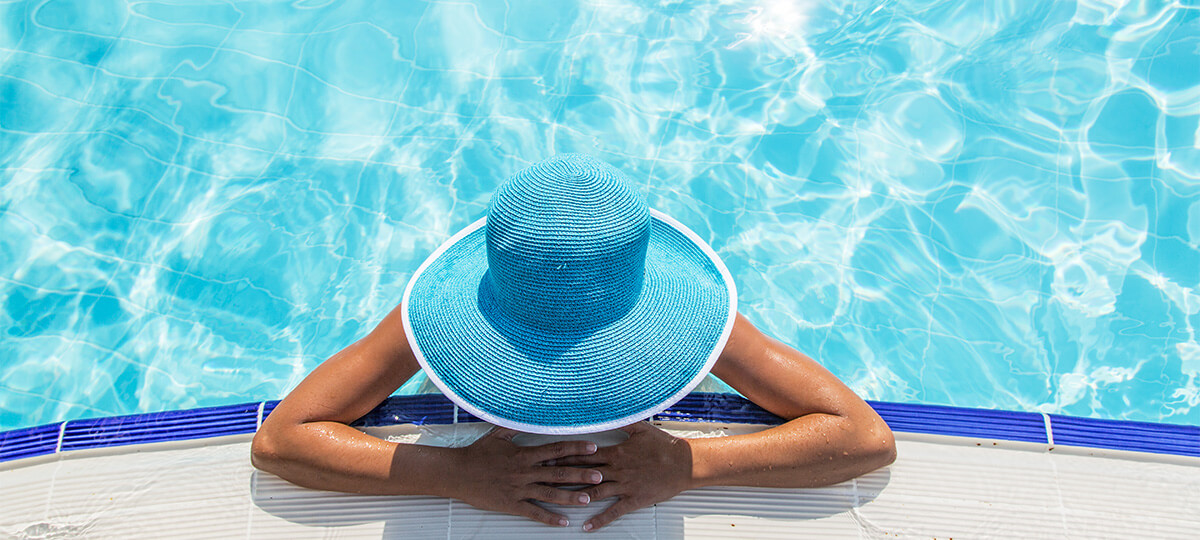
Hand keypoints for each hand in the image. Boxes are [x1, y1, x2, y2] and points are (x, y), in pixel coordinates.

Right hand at [445, 426, 604, 526]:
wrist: (458, 473)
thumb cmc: (477, 454)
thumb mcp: (497, 435)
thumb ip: (516, 425)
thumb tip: (527, 412)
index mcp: (524, 453)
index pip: (556, 449)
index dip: (576, 448)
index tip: (593, 448)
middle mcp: (525, 471)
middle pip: (559, 472)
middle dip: (581, 474)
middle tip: (600, 476)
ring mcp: (519, 488)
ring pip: (550, 493)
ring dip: (570, 497)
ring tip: (588, 499)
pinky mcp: (512, 504)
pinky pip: (534, 512)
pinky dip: (550, 518)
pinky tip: (564, 522)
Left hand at [554, 422, 693, 531]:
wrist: (683, 464)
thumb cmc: (664, 447)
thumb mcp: (641, 428)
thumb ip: (622, 420)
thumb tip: (608, 410)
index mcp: (616, 453)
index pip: (584, 455)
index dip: (565, 456)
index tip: (548, 457)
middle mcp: (616, 470)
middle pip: (583, 473)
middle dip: (562, 475)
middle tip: (543, 477)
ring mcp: (624, 486)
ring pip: (594, 493)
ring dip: (575, 497)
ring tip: (558, 501)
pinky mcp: (633, 499)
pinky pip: (614, 511)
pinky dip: (600, 519)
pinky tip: (587, 526)